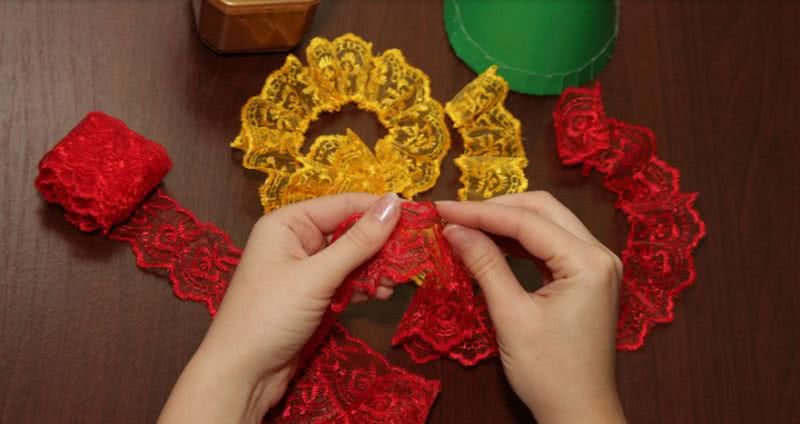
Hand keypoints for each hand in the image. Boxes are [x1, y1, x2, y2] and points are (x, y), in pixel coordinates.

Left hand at [158, 193, 401, 423]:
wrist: (242, 374)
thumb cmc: (269, 315)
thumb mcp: (317, 276)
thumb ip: (358, 241)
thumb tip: (395, 202)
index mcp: (288, 223)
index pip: (343, 205)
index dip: (379, 209)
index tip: (417, 218)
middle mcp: (296, 240)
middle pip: (350, 231)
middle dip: (380, 245)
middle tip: (411, 257)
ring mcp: (305, 269)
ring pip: (351, 258)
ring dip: (375, 269)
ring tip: (394, 283)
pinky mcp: (313, 295)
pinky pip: (346, 280)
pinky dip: (364, 286)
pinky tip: (380, 294)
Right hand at [437, 191, 624, 423]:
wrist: (579, 413)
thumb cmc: (549, 372)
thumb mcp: (511, 316)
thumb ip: (485, 265)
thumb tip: (454, 229)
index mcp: (588, 262)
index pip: (527, 221)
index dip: (479, 212)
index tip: (441, 208)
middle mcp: (599, 254)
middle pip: (542, 210)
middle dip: (495, 209)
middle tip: (453, 215)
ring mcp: (596, 265)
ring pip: (546, 223)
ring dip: (505, 222)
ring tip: (465, 226)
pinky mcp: (586, 277)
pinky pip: (550, 245)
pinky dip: (519, 241)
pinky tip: (490, 244)